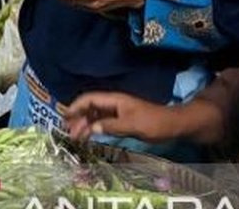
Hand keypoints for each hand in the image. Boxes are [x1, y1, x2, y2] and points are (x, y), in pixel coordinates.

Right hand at [63, 92, 182, 144]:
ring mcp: (116, 112)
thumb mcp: (132, 125)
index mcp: (114, 100)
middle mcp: (113, 104)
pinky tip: (88, 137)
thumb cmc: (154, 122)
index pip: (89, 99)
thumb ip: (111, 126)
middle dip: (77, 118)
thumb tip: (91, 128)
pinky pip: (102, 123)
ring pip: (94, 116)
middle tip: (68, 132)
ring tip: (76, 137)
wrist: (173, 125)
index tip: (65, 117)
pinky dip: (93, 129)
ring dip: (84, 125)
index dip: (75, 106)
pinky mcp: (120, 121)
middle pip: (89, 108)